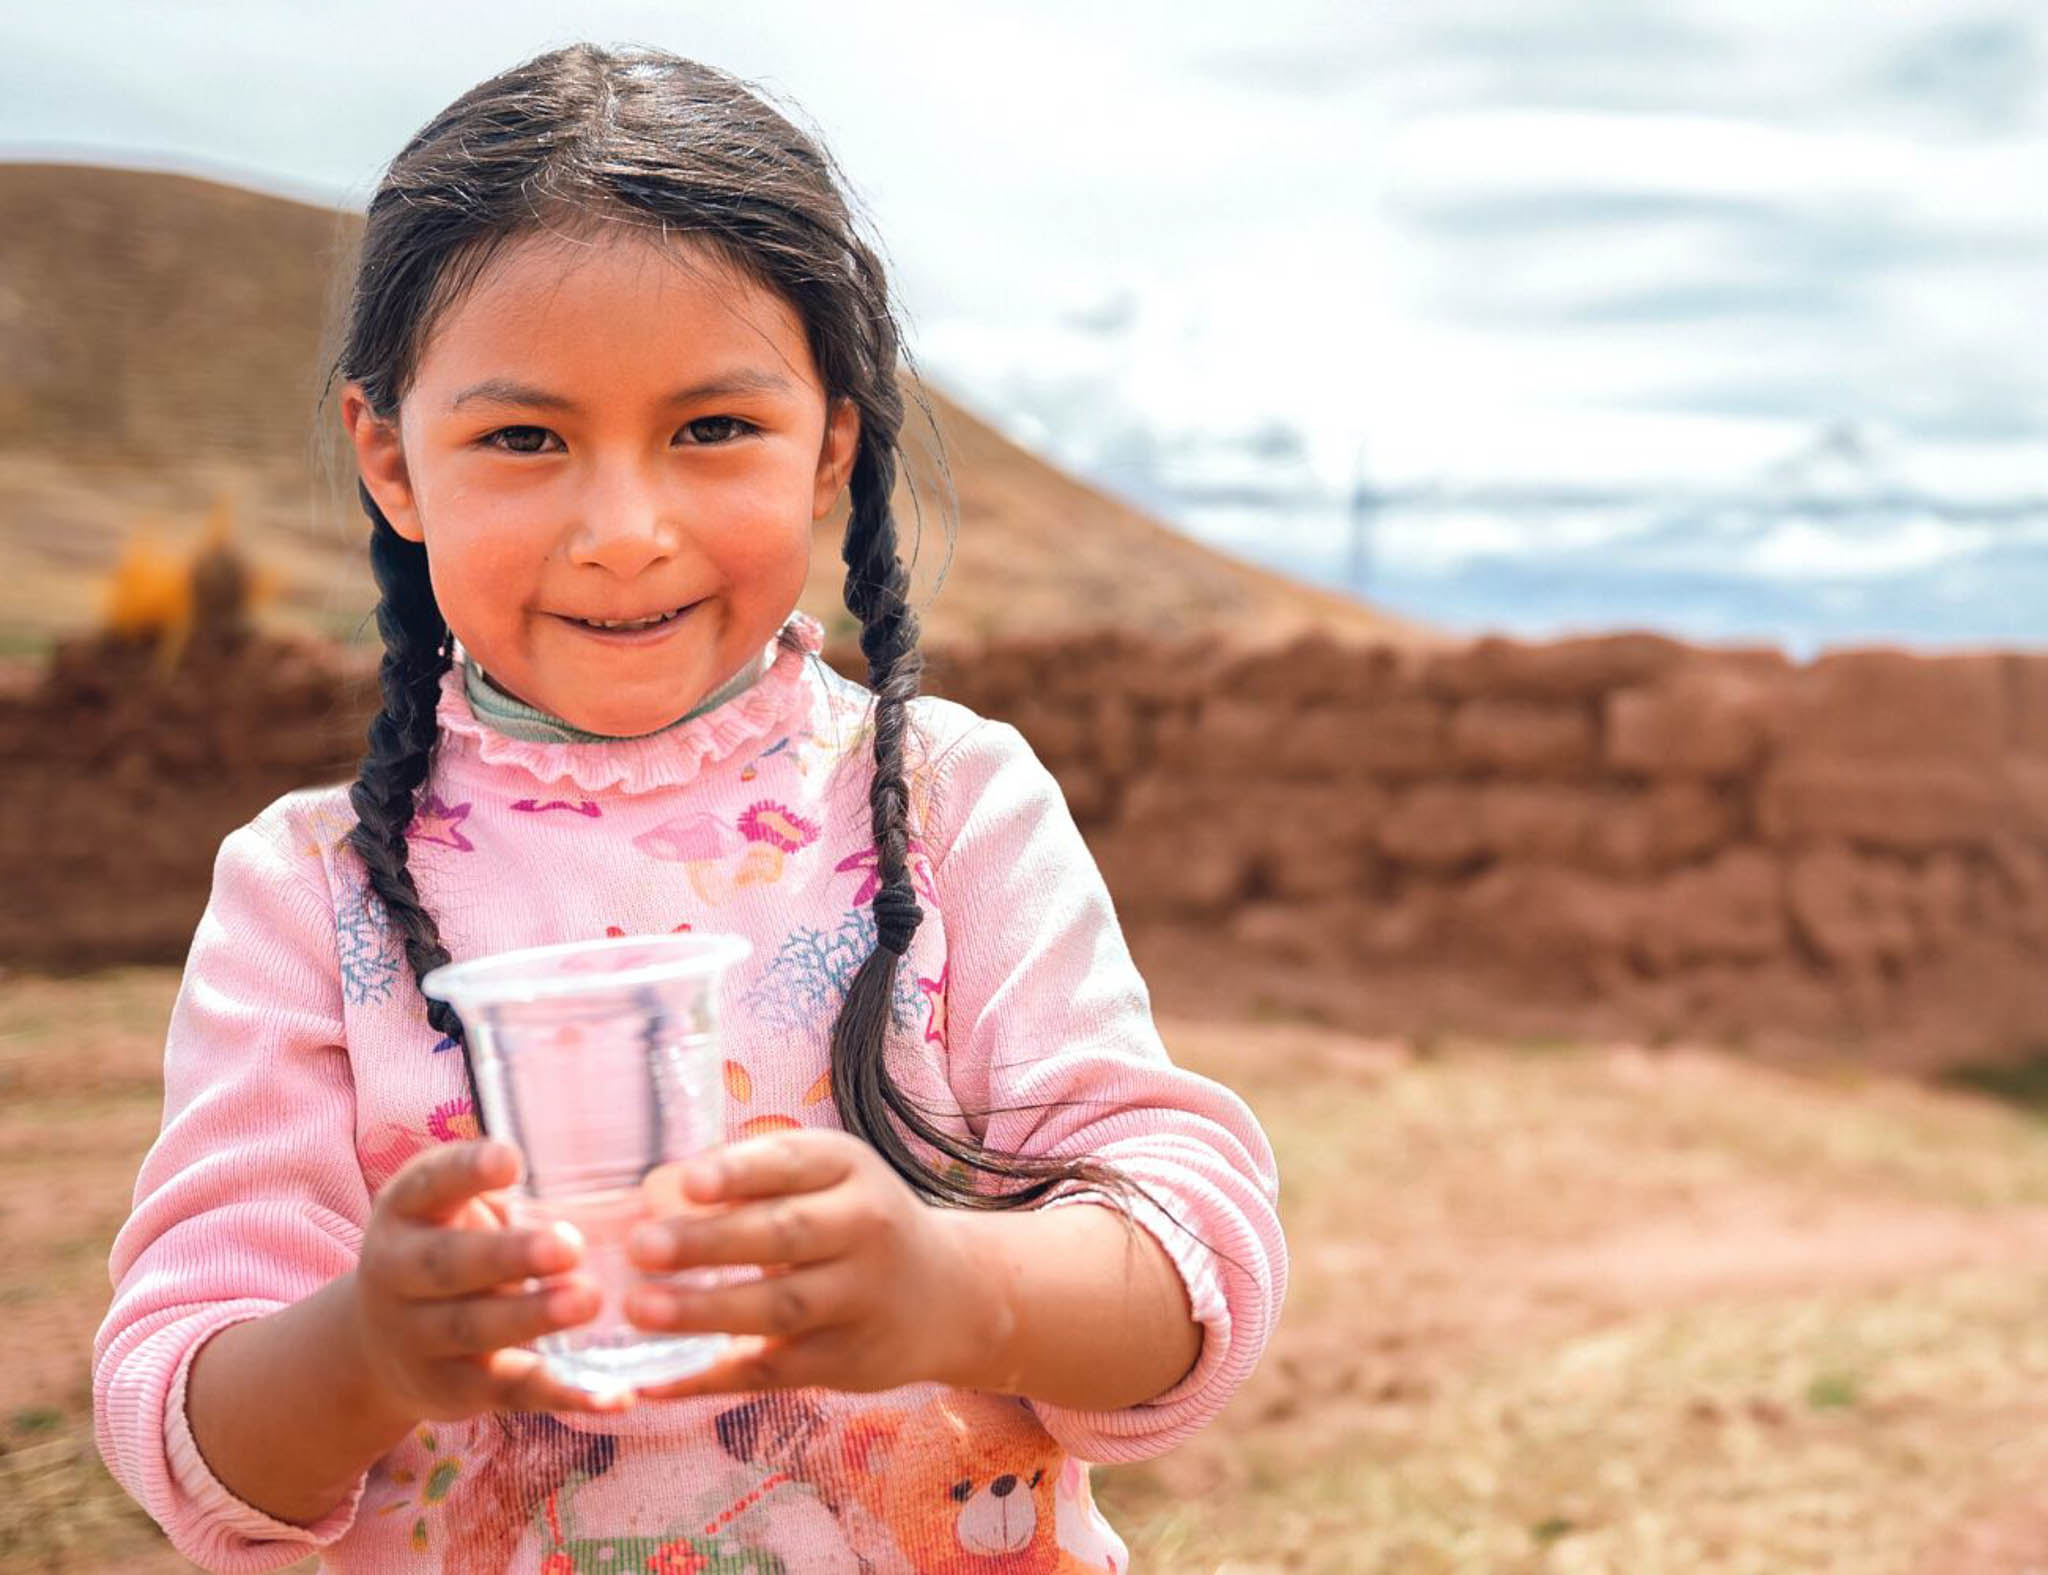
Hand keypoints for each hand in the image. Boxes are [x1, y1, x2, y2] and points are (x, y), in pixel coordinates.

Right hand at [351, 1139, 630, 1420]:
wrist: (376, 1344)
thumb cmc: (446, 1249)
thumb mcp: (452, 1208)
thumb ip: (501, 1192)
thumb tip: (606, 1174)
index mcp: (405, 1211)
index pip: (430, 1184)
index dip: (467, 1171)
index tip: (512, 1160)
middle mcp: (397, 1272)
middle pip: (447, 1265)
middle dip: (509, 1256)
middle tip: (570, 1246)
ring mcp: (417, 1337)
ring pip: (473, 1330)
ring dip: (532, 1317)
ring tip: (588, 1300)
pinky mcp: (453, 1389)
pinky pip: (511, 1391)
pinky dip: (565, 1394)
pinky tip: (616, 1395)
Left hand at [621, 1129, 990, 1398]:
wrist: (947, 1293)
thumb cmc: (857, 1223)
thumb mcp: (830, 1179)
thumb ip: (758, 1178)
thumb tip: (658, 1194)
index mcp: (850, 1170)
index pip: (792, 1163)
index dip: (739, 1173)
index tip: (687, 1182)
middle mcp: (865, 1229)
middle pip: (784, 1235)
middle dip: (709, 1242)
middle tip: (641, 1247)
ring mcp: (860, 1299)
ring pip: (779, 1307)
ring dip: (705, 1311)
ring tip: (640, 1309)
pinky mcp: (846, 1361)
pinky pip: (771, 1371)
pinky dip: (710, 1377)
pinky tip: (655, 1381)